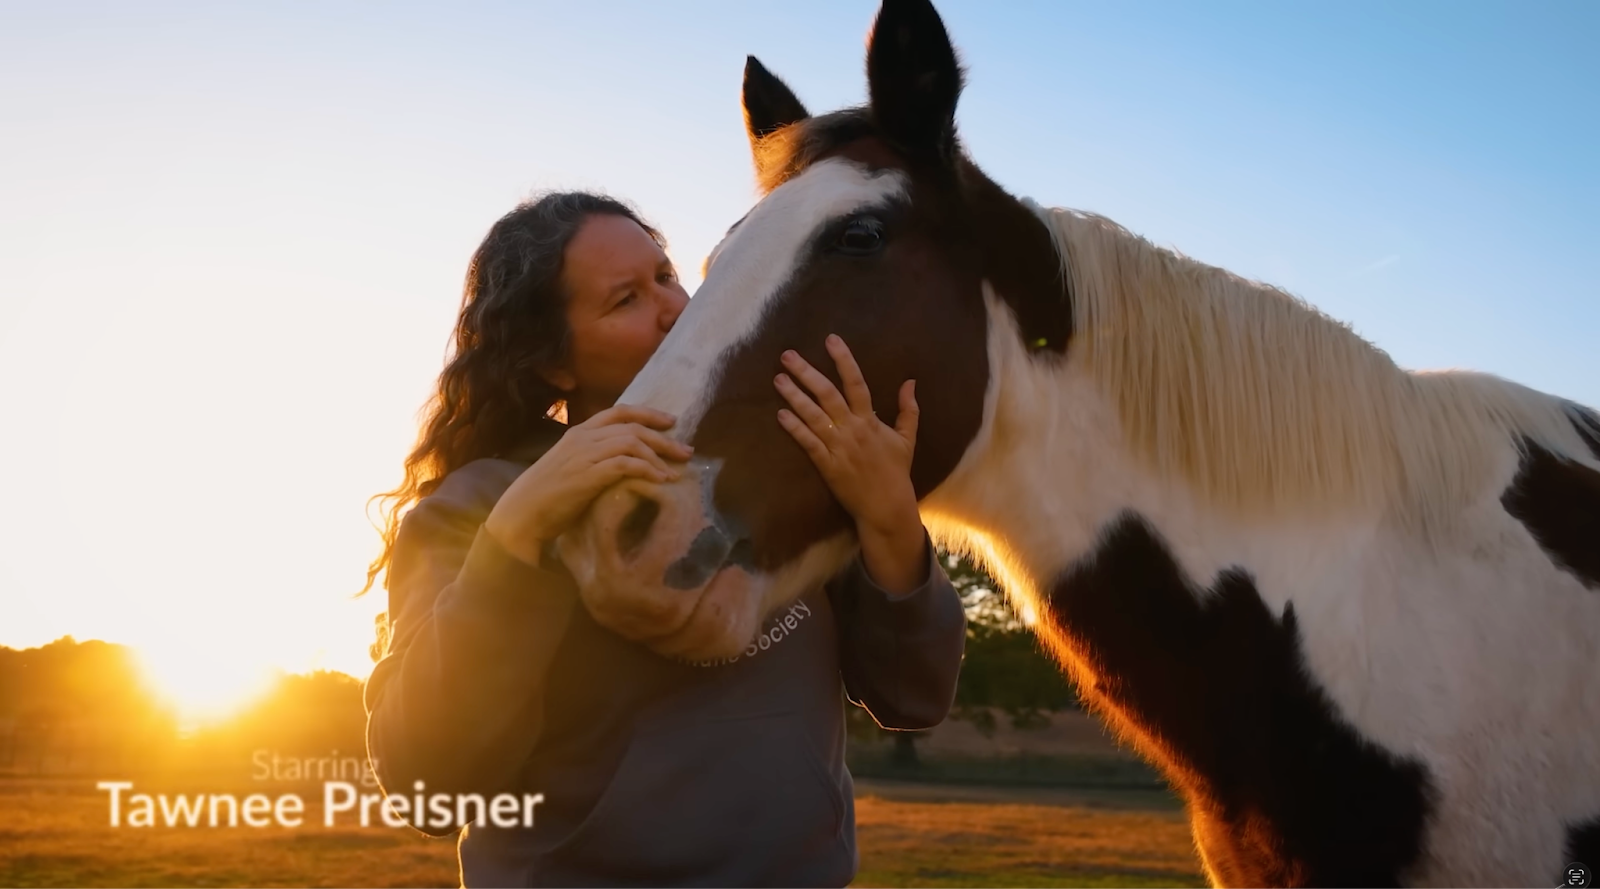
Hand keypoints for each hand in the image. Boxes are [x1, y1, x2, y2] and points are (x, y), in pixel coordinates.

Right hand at [485, 404, 692, 565]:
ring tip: (676, 470)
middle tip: (687, 450)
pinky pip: (626, 464)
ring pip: (632, 442)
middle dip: (664, 437)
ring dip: (659, 455)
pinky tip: (661, 480)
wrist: (522, 513)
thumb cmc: (546, 495)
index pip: (619, 412)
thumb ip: (595, 460)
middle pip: (632, 426)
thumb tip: (625, 465)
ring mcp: (585, 454)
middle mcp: (583, 438)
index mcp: (579, 432)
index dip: (648, 414)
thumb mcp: (572, 468)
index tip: (671, 422)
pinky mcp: (588, 474)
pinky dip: (648, 470)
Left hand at [774, 334, 928, 594]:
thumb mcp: (907, 438)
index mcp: (870, 420)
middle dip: (807, 373)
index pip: (856, 383)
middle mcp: (852, 429)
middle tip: (787, 355)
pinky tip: (780, 414)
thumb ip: (908, 410)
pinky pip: (807, 442)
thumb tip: (911, 381)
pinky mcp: (826, 464)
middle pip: (827, 394)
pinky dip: (794, 428)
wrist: (886, 506)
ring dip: (794, 396)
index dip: (843, 360)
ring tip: (778, 379)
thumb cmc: (896, 471)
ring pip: (813, 416)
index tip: (831, 339)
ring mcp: (837, 446)